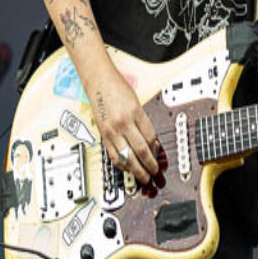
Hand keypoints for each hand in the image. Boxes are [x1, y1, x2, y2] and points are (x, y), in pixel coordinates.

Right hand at [84, 62, 160, 185]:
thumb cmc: (117, 88)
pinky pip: (113, 155)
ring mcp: (112, 130)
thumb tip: (150, 141)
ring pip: (127, 157)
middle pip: (140, 150)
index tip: (158, 157)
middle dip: (149, 165)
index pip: (150, 138)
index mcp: (136, 113)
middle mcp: (124, 122)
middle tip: (154, 173)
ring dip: (136, 170)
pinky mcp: (103, 135)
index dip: (156, 151)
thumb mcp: (136, 102)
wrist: (98, 81)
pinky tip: (127, 168)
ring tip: (143, 177)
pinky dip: (121, 164)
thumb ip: (143, 122)